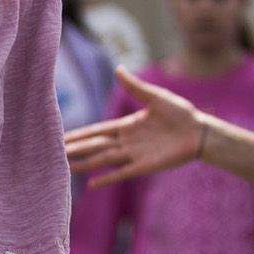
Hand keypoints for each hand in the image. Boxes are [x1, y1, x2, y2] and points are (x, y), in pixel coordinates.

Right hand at [64, 69, 202, 187]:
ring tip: (67, 167)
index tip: (61, 138)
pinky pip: (122, 173)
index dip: (80, 134)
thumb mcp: (155, 97)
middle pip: (96, 146)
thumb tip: (118, 69)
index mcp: (126, 125)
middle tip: (55, 154)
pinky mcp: (144, 166)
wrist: (199, 131)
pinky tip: (92, 184)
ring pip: (104, 159)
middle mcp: (126, 141)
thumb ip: (135, 87)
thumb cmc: (179, 112)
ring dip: (86, 163)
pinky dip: (107, 178)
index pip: (97, 130)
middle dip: (76, 149)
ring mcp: (134, 154)